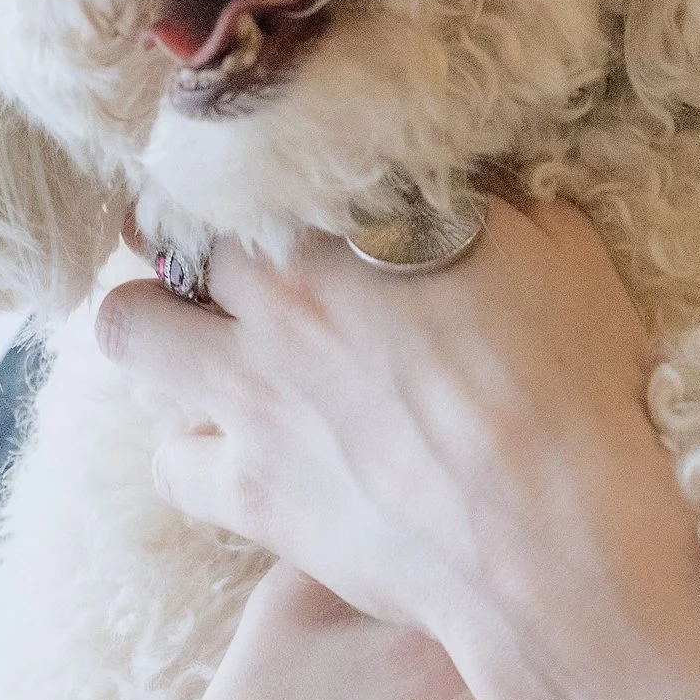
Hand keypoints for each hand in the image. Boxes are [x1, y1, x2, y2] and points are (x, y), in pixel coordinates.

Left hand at [98, 202, 699, 699]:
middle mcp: (278, 296)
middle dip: (191, 237)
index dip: (256, 170)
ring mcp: (249, 394)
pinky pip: (168, 461)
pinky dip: (196, 453)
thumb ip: (499, 200)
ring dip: (157, 324)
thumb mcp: (562, 253)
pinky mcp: (246, 491)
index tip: (274, 185)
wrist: (552, 539)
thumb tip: (472, 178)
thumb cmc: (572, 389)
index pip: (254, 160)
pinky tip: (242, 452)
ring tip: (206, 340)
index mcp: (351, 225)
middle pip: (169, 229)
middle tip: (234, 261)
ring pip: (127, 327)